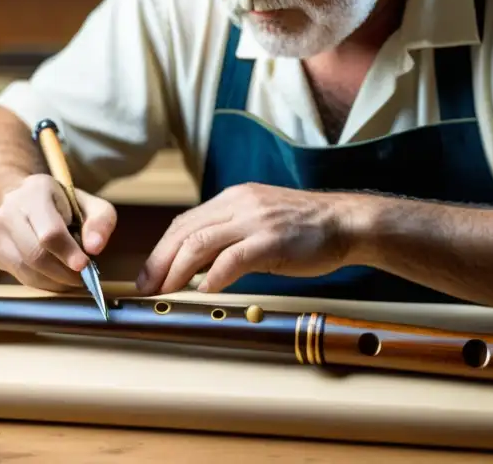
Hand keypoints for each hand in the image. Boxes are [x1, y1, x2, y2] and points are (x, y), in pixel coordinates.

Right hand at [0, 173, 116, 290]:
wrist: (25, 199)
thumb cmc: (64, 204)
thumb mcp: (90, 204)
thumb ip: (100, 220)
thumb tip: (95, 248)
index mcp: (35, 192)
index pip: (49, 231)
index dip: (68, 252)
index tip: (84, 265)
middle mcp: (9, 210)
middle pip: (35, 254)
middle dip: (62, 272)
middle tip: (82, 278)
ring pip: (25, 269)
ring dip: (53, 281)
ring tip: (72, 279)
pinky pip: (19, 275)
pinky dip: (42, 283)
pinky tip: (56, 278)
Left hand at [136, 183, 363, 294]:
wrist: (345, 222)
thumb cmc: (306, 228)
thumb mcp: (261, 220)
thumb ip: (232, 234)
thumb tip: (200, 265)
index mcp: (234, 198)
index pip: (185, 222)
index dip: (161, 250)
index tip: (149, 275)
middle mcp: (240, 203)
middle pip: (185, 232)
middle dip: (159, 262)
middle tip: (147, 288)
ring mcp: (255, 220)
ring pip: (200, 243)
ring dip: (177, 271)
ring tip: (166, 292)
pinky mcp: (271, 240)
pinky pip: (232, 259)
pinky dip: (213, 278)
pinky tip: (205, 292)